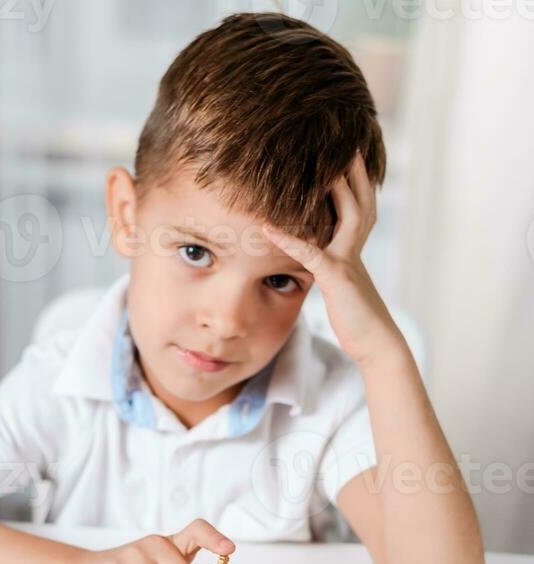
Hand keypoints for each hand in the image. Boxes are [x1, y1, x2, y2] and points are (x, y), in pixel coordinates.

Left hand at [262, 150, 402, 366]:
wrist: (376, 344)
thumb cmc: (357, 318)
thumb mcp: (339, 285)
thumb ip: (327, 265)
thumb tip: (311, 255)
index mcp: (354, 247)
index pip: (358, 203)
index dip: (354, 178)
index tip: (345, 152)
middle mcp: (355, 247)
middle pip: (359, 198)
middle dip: (353, 168)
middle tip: (344, 138)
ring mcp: (347, 260)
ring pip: (347, 213)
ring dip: (335, 187)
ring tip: (319, 162)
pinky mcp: (336, 278)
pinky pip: (310, 252)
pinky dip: (288, 239)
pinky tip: (267, 227)